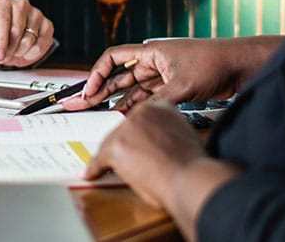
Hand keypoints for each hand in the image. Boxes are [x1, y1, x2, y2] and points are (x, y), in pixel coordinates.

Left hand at [0, 0, 54, 66]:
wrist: (9, 40)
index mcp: (2, 3)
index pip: (3, 20)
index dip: (0, 40)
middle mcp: (21, 4)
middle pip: (16, 31)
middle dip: (9, 49)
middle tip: (4, 55)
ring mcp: (36, 13)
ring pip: (29, 40)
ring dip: (19, 52)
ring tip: (14, 50)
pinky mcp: (47, 25)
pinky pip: (41, 45)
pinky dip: (32, 54)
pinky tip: (25, 51)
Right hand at [60, 37, 277, 111]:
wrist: (241, 65)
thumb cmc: (214, 64)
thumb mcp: (183, 85)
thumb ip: (157, 101)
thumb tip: (135, 116)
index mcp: (151, 52)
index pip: (113, 58)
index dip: (97, 74)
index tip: (88, 91)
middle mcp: (153, 61)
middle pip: (118, 75)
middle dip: (98, 89)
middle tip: (80, 104)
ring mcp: (162, 74)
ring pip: (131, 87)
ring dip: (115, 99)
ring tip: (97, 112)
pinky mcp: (172, 86)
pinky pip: (146, 96)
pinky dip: (134, 104)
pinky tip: (123, 114)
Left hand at [83, 101, 240, 239]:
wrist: (189, 177)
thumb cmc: (191, 165)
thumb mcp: (183, 136)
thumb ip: (167, 133)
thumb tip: (155, 144)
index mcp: (161, 106)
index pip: (139, 118)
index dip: (136, 135)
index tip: (134, 144)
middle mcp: (142, 111)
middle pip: (122, 129)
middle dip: (123, 146)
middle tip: (126, 160)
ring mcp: (127, 127)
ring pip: (110, 143)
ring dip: (111, 158)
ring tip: (113, 168)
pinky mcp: (117, 145)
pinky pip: (100, 159)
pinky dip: (96, 168)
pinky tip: (93, 173)